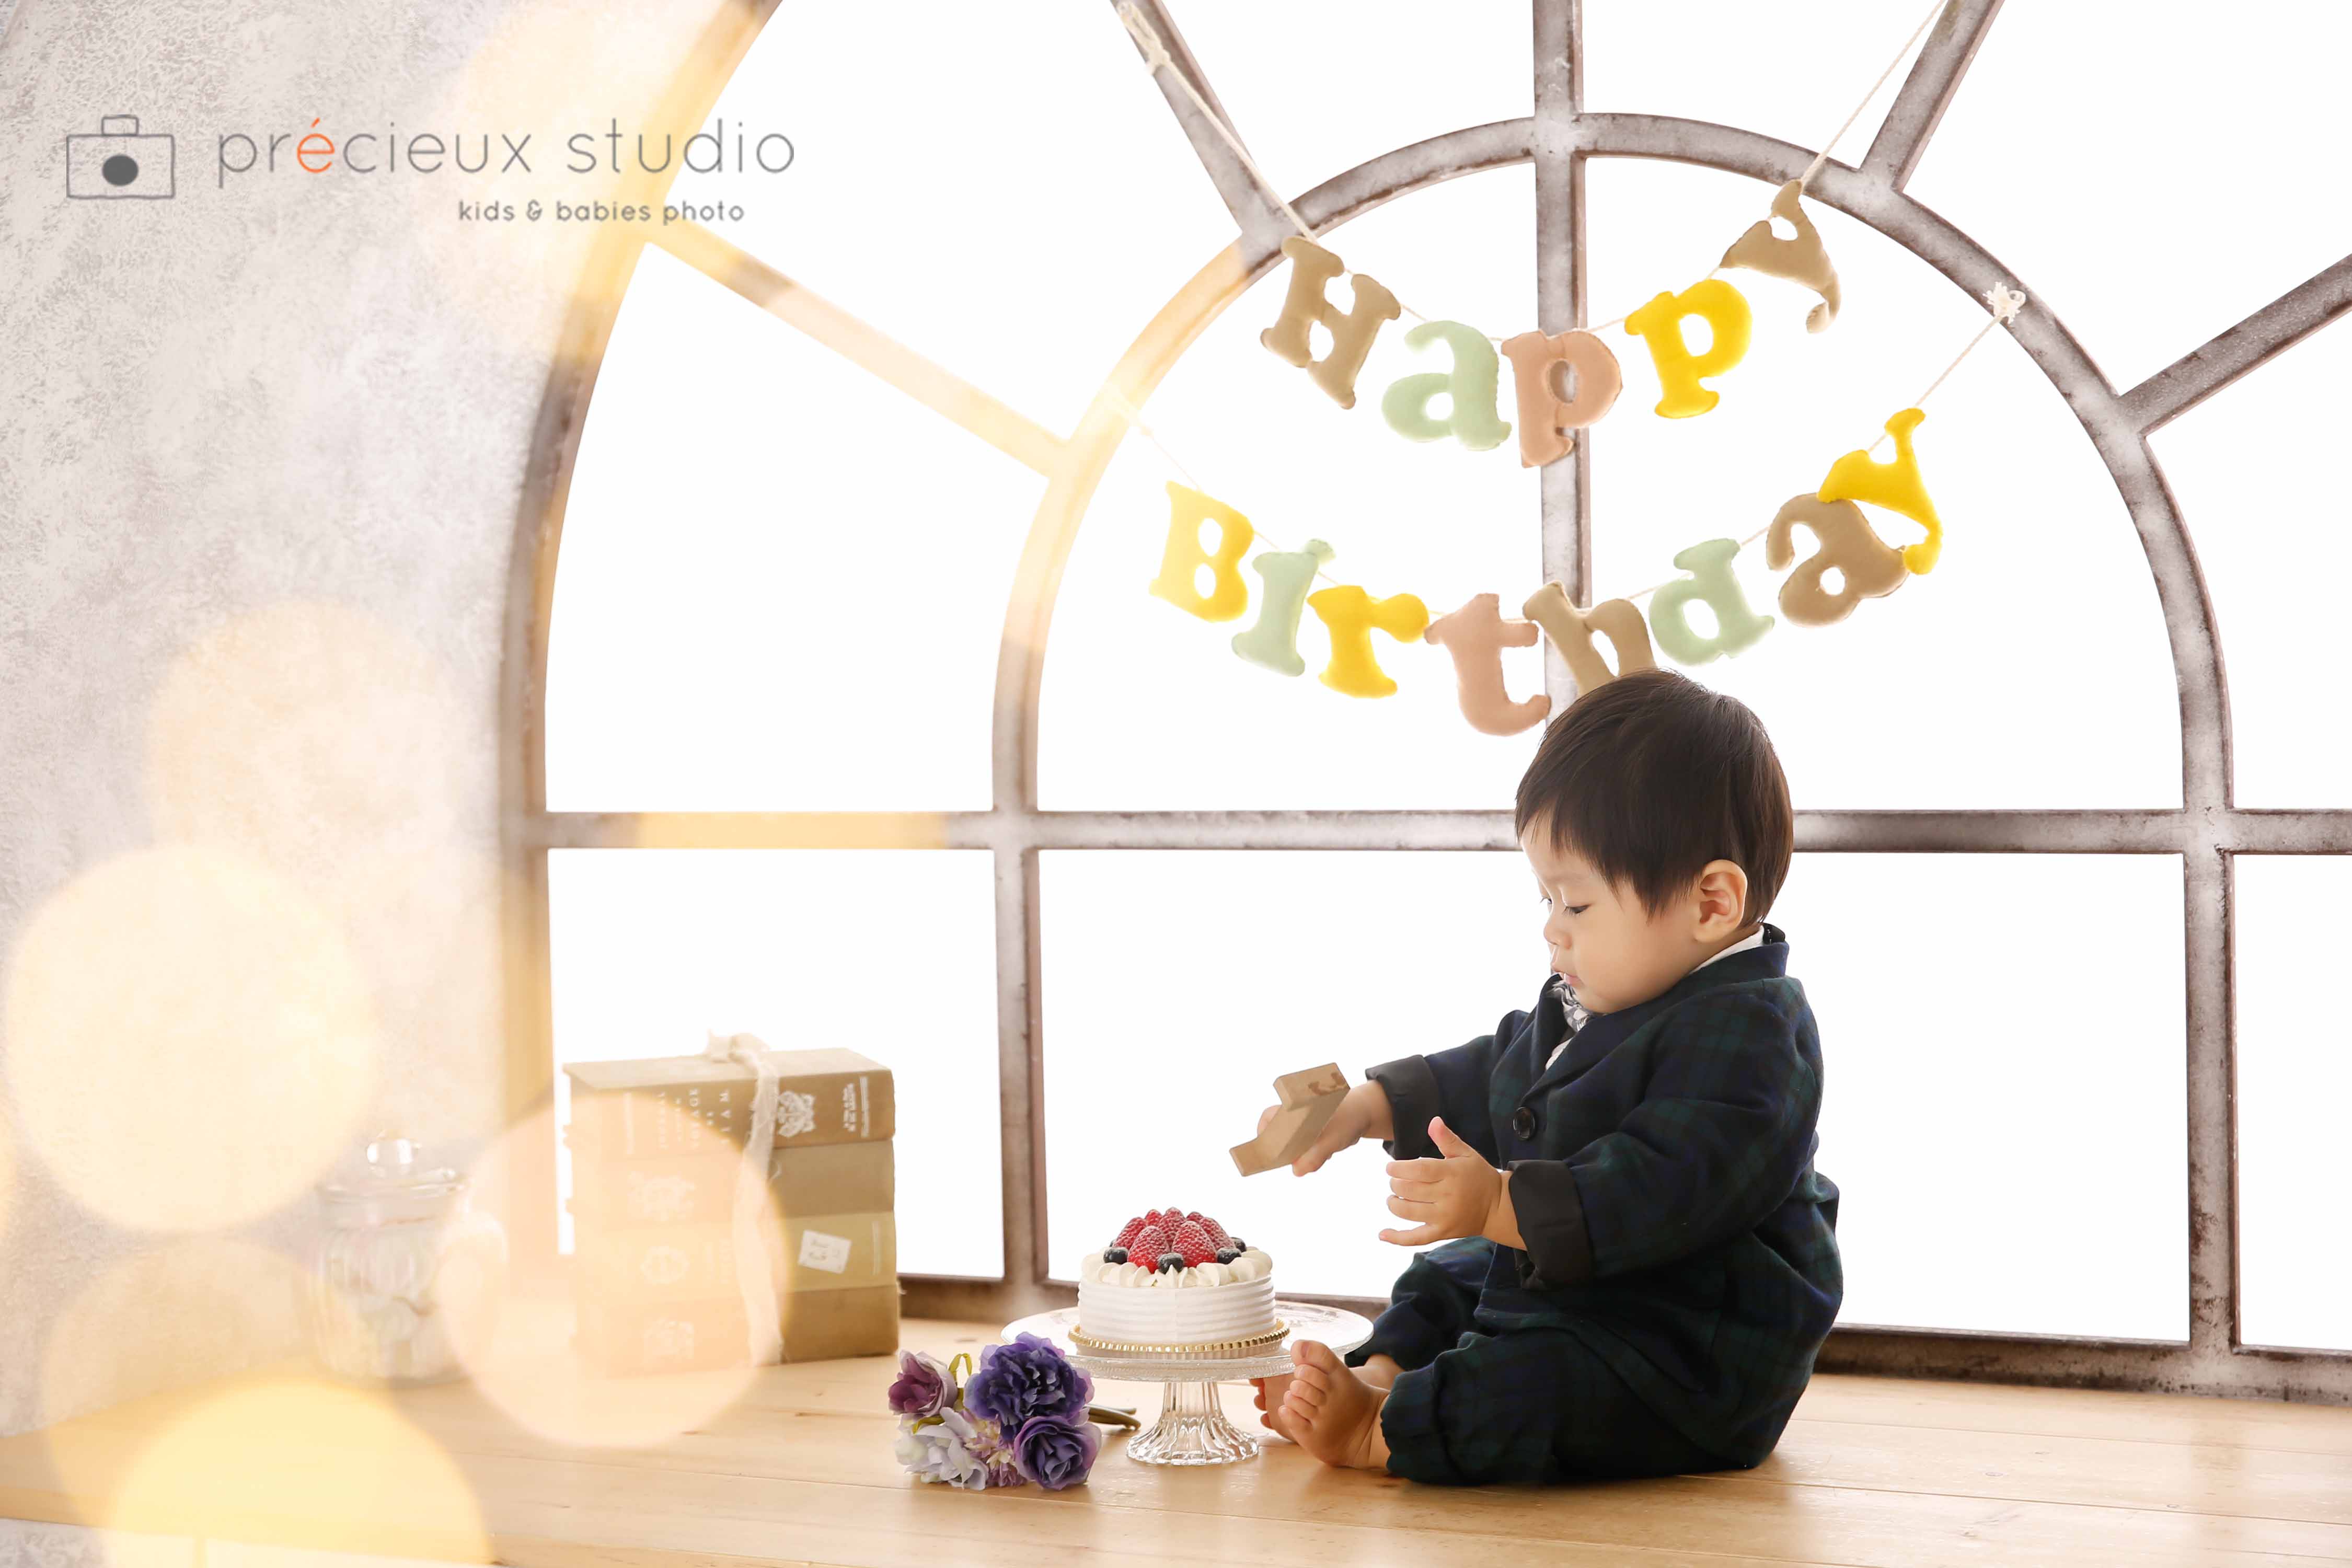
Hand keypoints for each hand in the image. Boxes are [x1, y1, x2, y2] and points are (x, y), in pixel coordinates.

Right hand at [1256, 1081, 1393, 1176]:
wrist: (1366, 1113)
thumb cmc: (1347, 1119)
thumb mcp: (1331, 1140)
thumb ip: (1313, 1157)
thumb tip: (1296, 1171)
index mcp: (1295, 1108)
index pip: (1268, 1118)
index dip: (1264, 1134)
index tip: (1270, 1151)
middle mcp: (1296, 1116)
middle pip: (1280, 1136)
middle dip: (1291, 1151)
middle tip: (1303, 1159)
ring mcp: (1305, 1126)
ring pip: (1295, 1145)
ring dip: (1306, 1154)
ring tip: (1325, 1151)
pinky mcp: (1314, 1134)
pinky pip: (1308, 1148)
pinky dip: (1316, 1154)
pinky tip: (1329, 1150)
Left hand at [1379, 1117, 1519, 1248]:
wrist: (1498, 1207)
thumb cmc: (1478, 1176)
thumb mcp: (1467, 1154)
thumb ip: (1447, 1139)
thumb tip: (1433, 1121)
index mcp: (1452, 1174)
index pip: (1420, 1170)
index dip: (1400, 1169)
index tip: (1390, 1167)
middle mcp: (1447, 1197)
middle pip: (1410, 1190)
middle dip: (1395, 1184)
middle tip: (1394, 1180)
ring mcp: (1444, 1217)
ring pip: (1409, 1211)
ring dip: (1394, 1203)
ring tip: (1393, 1196)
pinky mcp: (1442, 1233)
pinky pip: (1416, 1238)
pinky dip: (1397, 1238)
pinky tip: (1382, 1234)